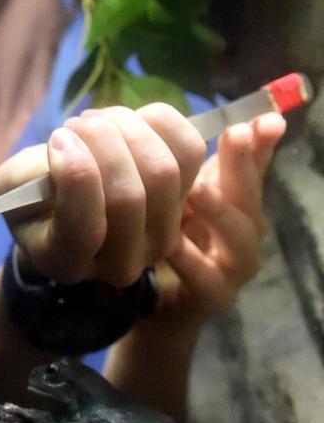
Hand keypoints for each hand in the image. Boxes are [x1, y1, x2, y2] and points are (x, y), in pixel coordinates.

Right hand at [0, 103, 206, 287]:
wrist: (71, 206)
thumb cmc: (36, 198)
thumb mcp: (12, 189)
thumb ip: (27, 175)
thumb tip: (68, 147)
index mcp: (67, 263)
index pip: (83, 229)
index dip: (74, 175)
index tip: (57, 138)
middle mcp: (122, 262)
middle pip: (128, 196)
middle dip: (101, 142)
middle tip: (77, 123)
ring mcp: (162, 234)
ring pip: (161, 172)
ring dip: (126, 128)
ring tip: (99, 121)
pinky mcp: (187, 198)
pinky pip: (189, 151)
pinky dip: (159, 121)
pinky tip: (131, 120)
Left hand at [153, 111, 286, 329]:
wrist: (153, 306)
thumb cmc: (173, 240)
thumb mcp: (182, 195)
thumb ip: (197, 161)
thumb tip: (211, 117)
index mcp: (238, 202)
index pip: (257, 165)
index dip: (263, 142)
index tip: (268, 119)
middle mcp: (245, 233)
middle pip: (252, 195)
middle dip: (244, 164)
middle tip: (235, 135)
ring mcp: (234, 268)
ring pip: (240, 238)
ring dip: (220, 210)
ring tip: (196, 188)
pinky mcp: (212, 297)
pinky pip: (205, 277)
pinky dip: (189, 258)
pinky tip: (169, 241)